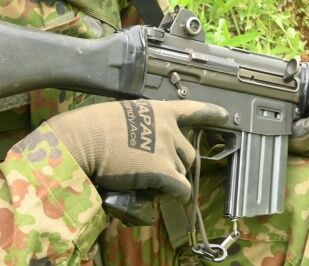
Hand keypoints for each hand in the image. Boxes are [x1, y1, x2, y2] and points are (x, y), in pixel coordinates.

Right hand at [47, 99, 228, 203]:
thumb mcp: (120, 115)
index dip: (209, 113)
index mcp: (158, 110)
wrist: (84, 140)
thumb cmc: (92, 126)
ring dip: (172, 179)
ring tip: (152, 185)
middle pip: (187, 151)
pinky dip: (178, 194)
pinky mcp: (163, 172)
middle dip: (178, 163)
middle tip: (161, 172)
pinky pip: (180, 188)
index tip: (224, 115)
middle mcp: (168, 128)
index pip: (191, 109)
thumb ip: (137, 126)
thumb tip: (138, 147)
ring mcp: (167, 150)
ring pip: (181, 170)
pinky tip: (172, 198)